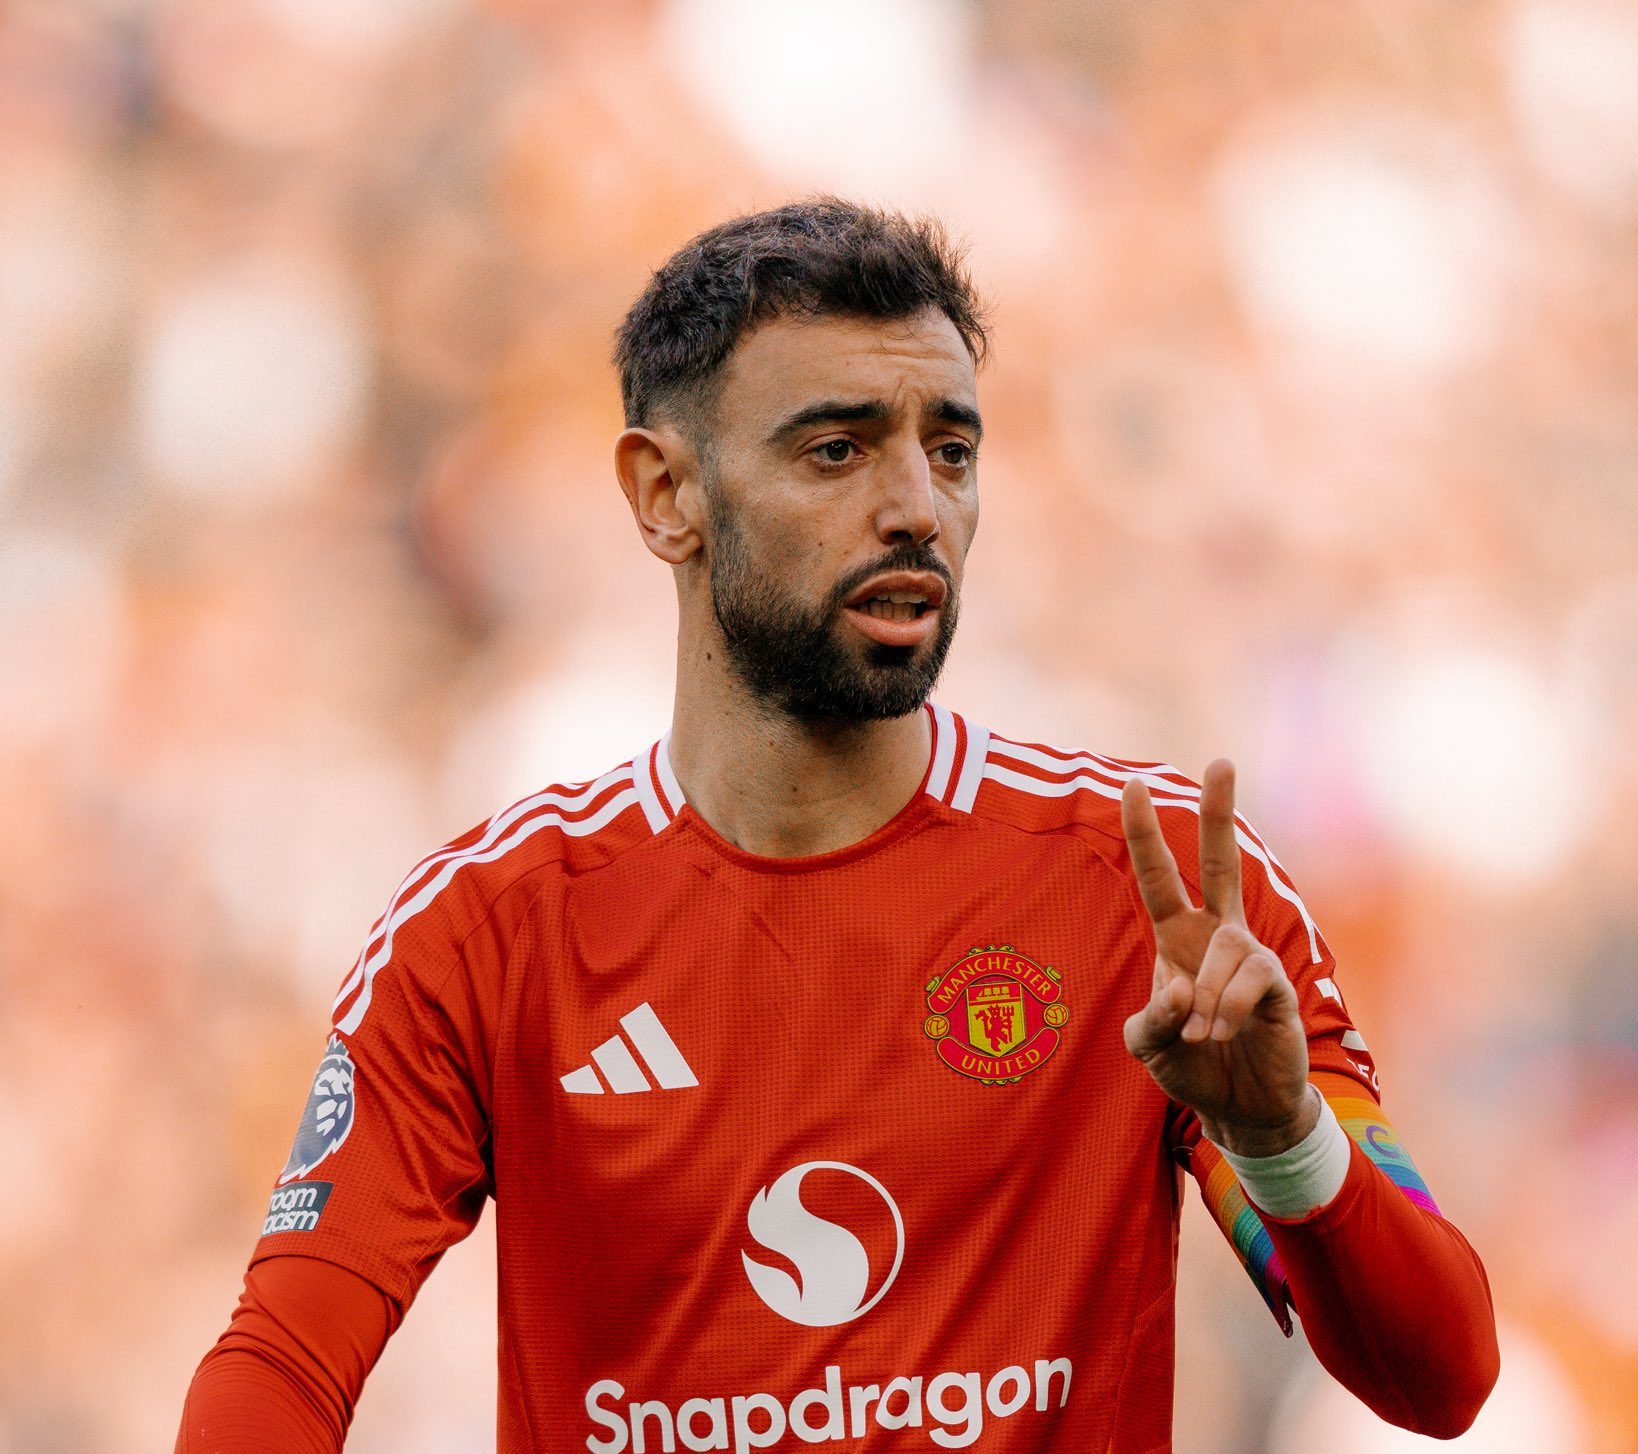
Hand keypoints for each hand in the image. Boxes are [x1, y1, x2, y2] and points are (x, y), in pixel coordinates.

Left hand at [1121, 759, 1316, 1156]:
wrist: (1240, 1108)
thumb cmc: (1190, 1065)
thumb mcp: (1146, 1044)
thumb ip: (1151, 1017)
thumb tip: (1184, 984)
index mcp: (1176, 940)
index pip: (1157, 878)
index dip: (1144, 834)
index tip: (1133, 785)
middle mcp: (1214, 936)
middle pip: (1220, 862)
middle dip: (1219, 812)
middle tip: (1221, 760)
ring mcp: (1249, 957)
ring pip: (1226, 947)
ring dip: (1207, 998)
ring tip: (1204, 1035)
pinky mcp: (1278, 983)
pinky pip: (1250, 980)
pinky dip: (1228, 1011)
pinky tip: (1224, 1034)